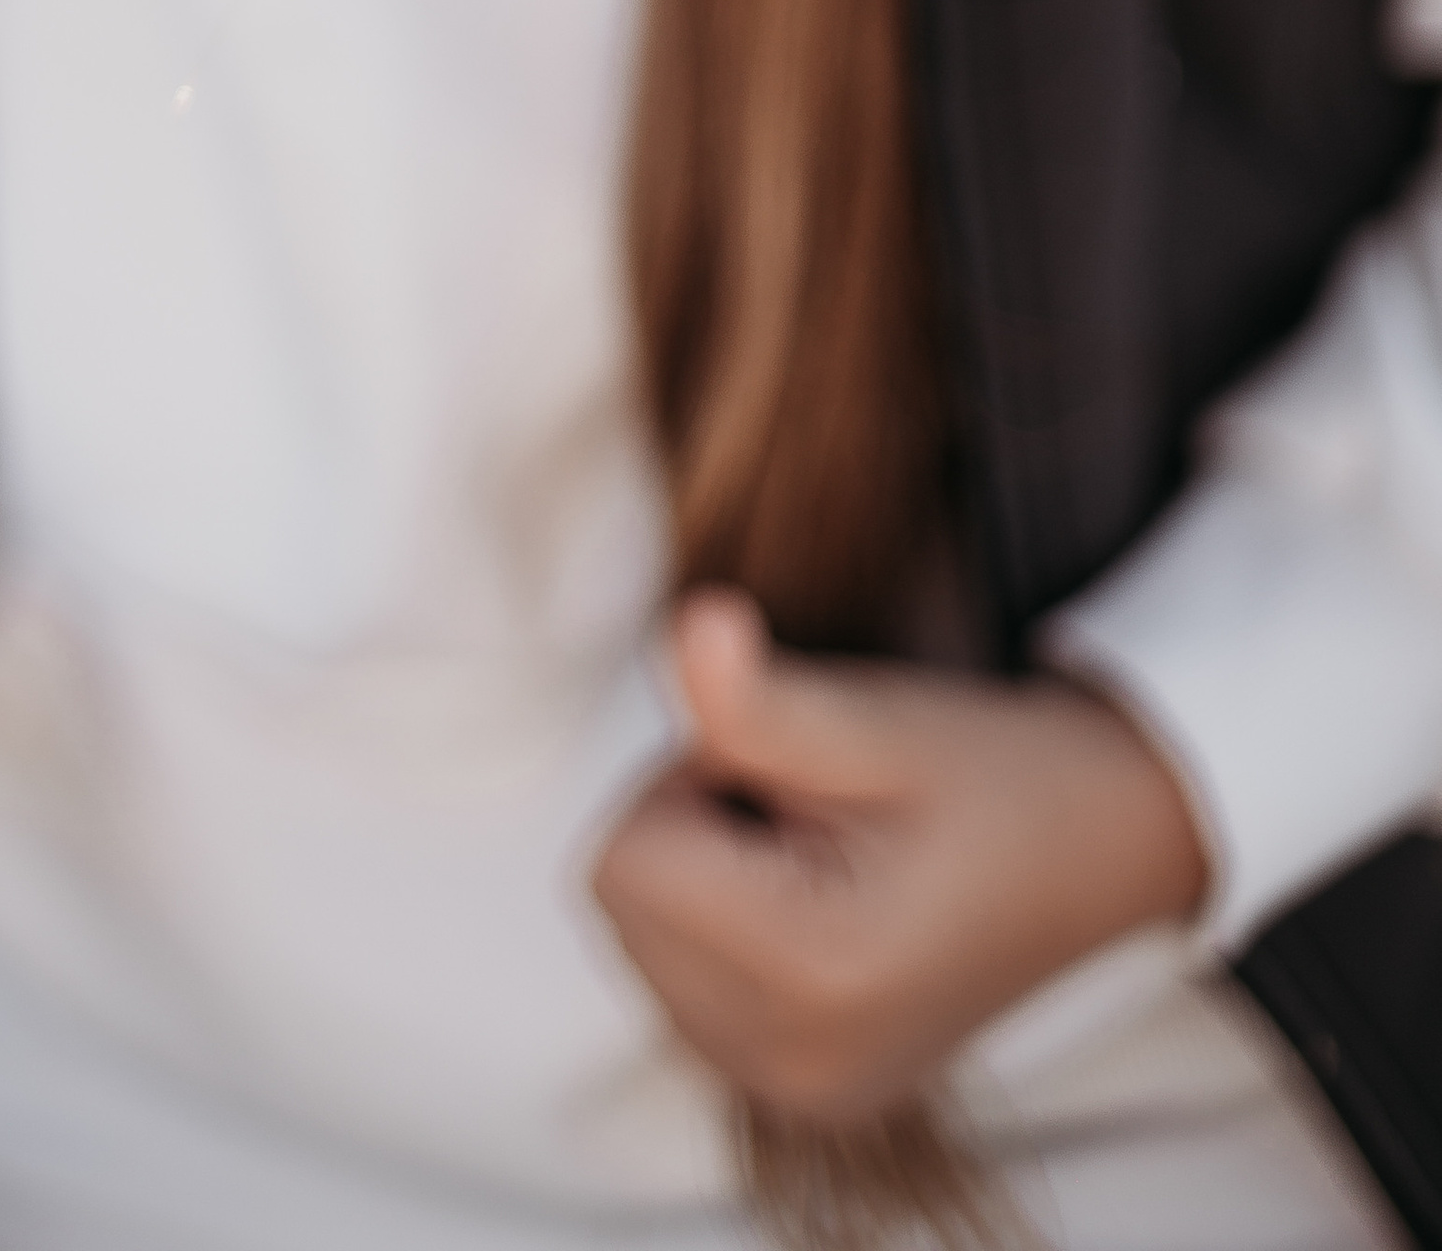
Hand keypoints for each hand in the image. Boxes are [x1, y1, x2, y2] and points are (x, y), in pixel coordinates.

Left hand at [591, 589, 1208, 1122]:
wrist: (1103, 853)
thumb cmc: (992, 773)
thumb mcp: (878, 721)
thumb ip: (758, 699)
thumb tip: (684, 629)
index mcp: (810, 973)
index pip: (622, 859)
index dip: (690, 778)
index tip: (789, 770)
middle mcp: (791, 1064)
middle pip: (624, 909)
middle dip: (693, 830)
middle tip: (811, 809)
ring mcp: (799, 1095)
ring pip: (644, 949)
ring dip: (705, 879)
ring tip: (822, 855)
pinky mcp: (805, 1096)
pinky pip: (686, 994)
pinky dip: (723, 933)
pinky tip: (818, 906)